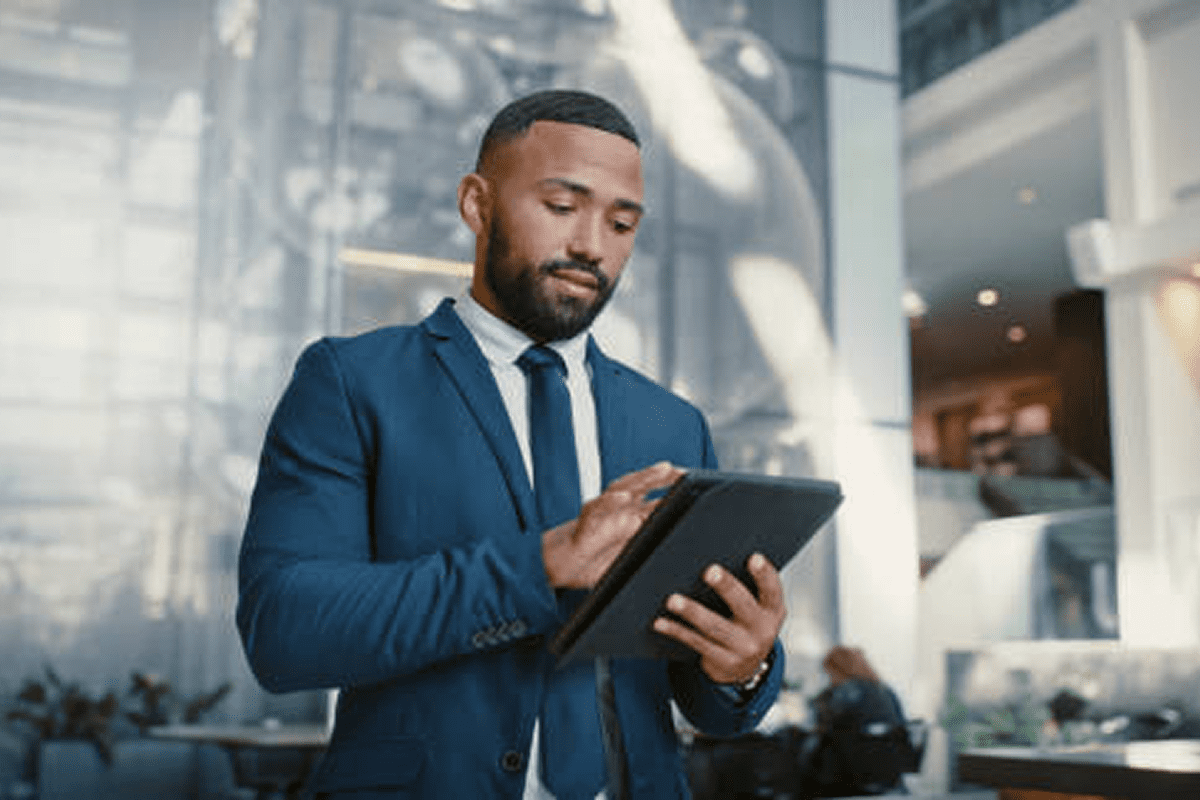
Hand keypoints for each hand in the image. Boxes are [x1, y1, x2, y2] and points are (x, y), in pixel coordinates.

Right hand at [542, 461, 684, 588]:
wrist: (557, 569)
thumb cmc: (592, 563)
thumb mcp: (629, 559)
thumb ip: (649, 552)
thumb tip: (680, 556)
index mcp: (631, 518)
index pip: (656, 498)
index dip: (674, 489)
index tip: (698, 482)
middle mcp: (618, 511)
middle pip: (644, 486)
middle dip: (665, 476)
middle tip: (686, 470)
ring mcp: (602, 514)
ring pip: (624, 488)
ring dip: (644, 478)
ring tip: (663, 469)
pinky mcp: (585, 523)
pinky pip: (597, 508)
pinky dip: (610, 502)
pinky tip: (623, 499)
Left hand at [652, 553, 784, 684]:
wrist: (746, 669)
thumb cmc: (746, 625)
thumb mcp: (757, 609)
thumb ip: (747, 587)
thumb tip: (713, 557)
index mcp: (772, 610)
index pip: (772, 590)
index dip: (764, 574)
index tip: (754, 558)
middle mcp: (762, 630)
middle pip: (743, 605)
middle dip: (726, 587)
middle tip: (709, 571)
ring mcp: (744, 649)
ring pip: (715, 627)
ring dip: (692, 612)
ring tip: (673, 600)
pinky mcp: (724, 662)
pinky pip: (697, 643)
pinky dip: (677, 631)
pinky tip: (661, 622)